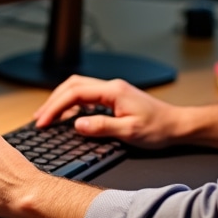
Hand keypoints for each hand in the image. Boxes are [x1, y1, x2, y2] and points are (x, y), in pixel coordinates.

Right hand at [32, 75, 183, 150]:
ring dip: (61, 100)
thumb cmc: (159, 129)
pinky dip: (72, 103)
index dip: (55, 107)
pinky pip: (87, 96)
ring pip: (78, 88)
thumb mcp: (130, 132)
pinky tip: (67, 116)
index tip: (43, 121)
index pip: (75, 93)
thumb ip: (102, 127)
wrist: (178, 125)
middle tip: (39, 119)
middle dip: (53, 101)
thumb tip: (77, 125)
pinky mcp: (115, 98)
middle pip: (73, 85)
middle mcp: (111, 87)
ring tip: (47, 116)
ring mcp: (113, 91)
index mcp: (113, 91)